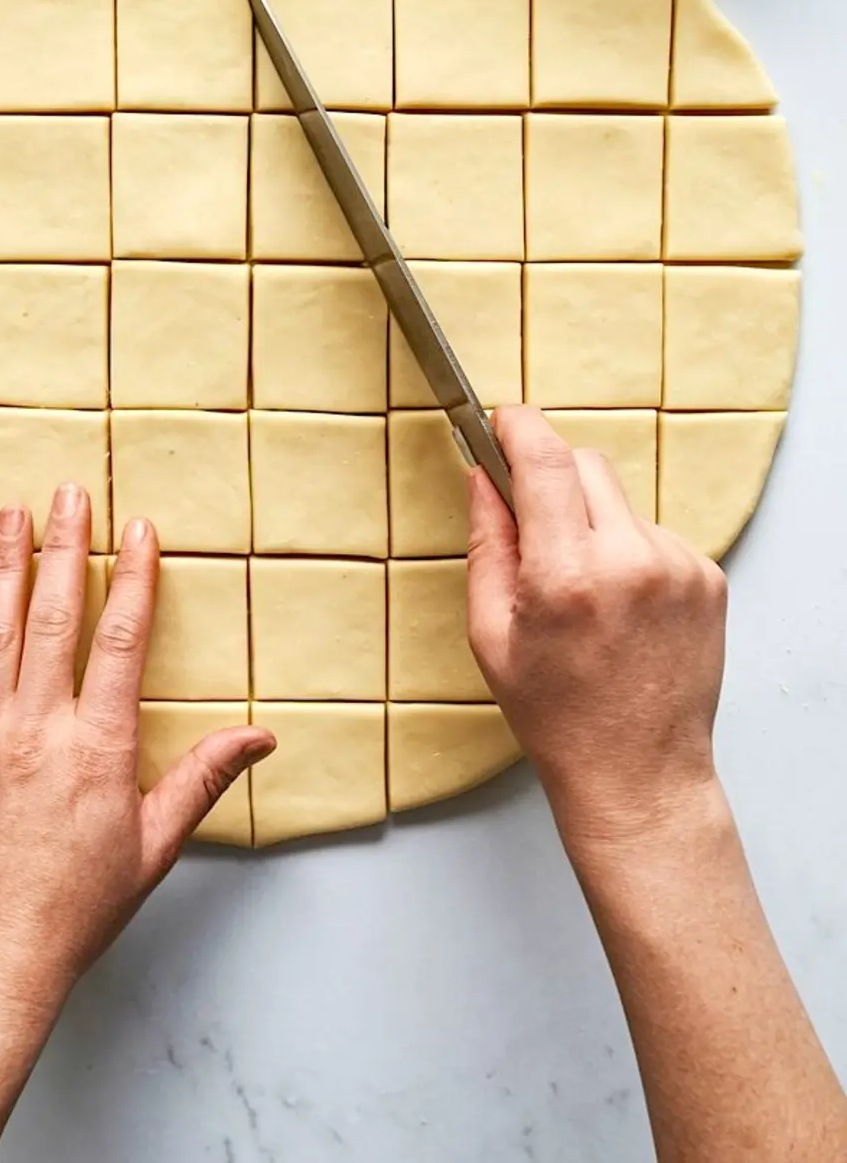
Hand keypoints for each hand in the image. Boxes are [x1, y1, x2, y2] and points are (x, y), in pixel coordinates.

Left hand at [0, 486, 274, 1065]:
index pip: (120, 639)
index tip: (139, 528)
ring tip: (11, 513)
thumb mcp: (156, 844)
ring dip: (4, 567)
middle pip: (55, 617)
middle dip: (65, 547)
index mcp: (98, 746)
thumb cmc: (79, 906)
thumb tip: (261, 736)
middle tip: (71, 492)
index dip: (132, 577)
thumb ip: (204, 777)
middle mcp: (38, 729)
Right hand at [466, 407, 727, 857]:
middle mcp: (631, 562)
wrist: (638, 772)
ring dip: (592, 519)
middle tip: (535, 527)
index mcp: (567, 577)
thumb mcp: (491, 633)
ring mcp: (678, 568)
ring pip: (620, 498)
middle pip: (585, 463)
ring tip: (584, 589)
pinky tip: (620, 605)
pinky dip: (628, 550)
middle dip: (552, 478)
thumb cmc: (558, 715)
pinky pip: (653, 532)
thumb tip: (484, 476)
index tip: (503, 419)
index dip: (518, 426)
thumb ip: (487, 542)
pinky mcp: (707, 577)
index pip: (545, 460)